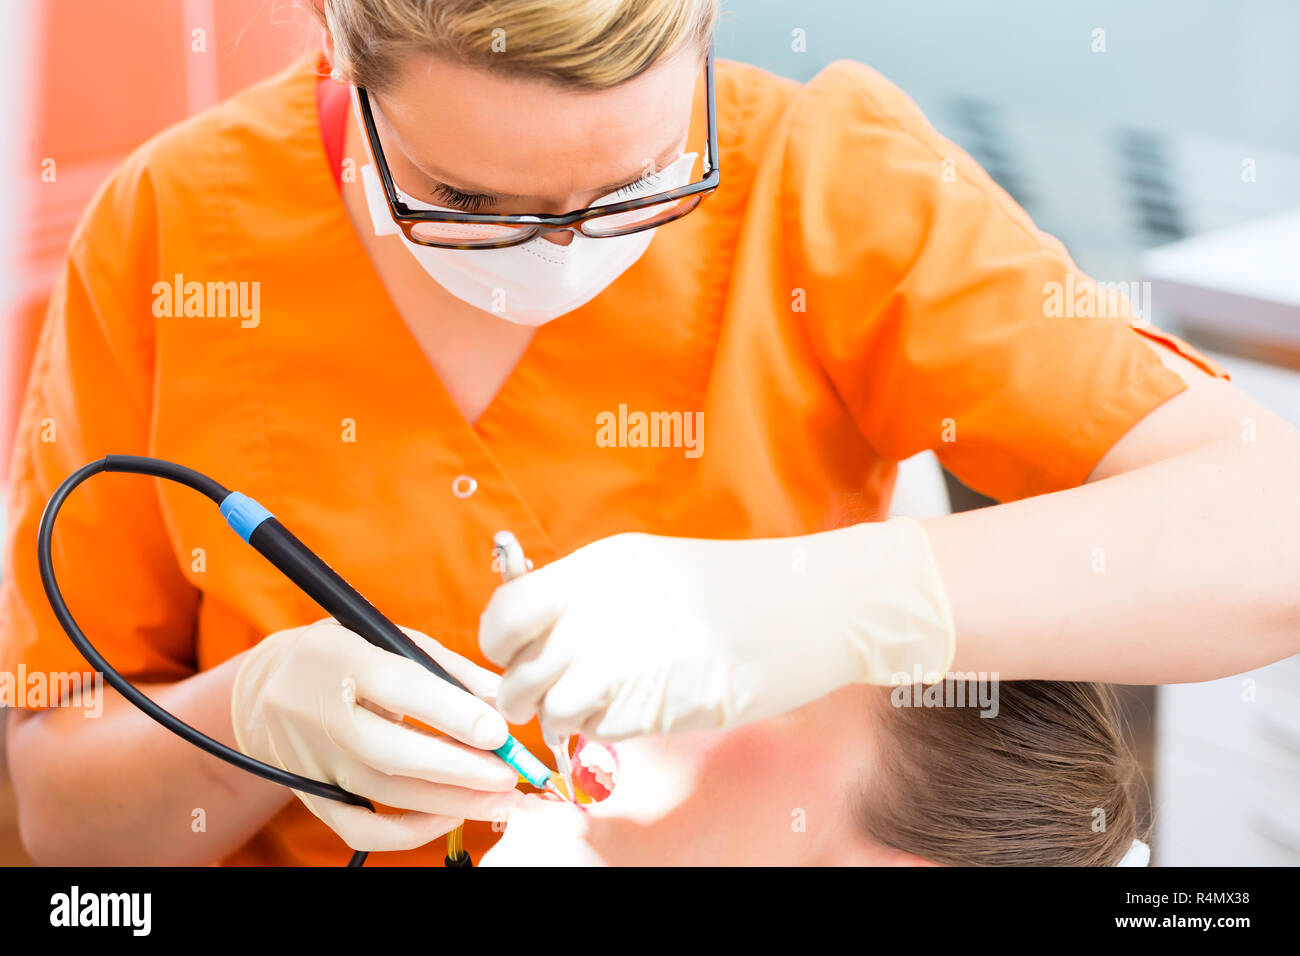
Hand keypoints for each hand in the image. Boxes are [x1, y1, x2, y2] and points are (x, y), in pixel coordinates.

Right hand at [231, 618, 522, 850]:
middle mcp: (319, 714)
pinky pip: (361, 830)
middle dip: (458, 769)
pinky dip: (409, 832)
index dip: (452, 712)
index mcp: (339, 659)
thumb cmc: (341, 656)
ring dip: (450, 802)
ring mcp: (313, 762)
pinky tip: (450, 815)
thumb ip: (446, 668)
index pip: (399, 687)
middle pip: (391, 753)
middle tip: (507, 775)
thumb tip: (500, 701)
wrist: (263, 690)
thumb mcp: (386, 638)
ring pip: (385, 794)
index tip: (498, 731)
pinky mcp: (313, 797)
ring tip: (499, 799)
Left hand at [478, 518, 954, 740]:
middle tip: (546, 697)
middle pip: (518, 675)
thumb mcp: (647, 566)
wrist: (805, 606)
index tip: (517, 653)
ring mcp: (626, 661)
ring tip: (591, 709)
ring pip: (551, 713)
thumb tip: (534, 634)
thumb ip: (587, 595)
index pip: (504, 614)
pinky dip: (605, 733)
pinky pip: (599, 733)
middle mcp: (599, 613)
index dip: (500, 645)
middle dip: (521, 697)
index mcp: (595, 569)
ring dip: (562, 721)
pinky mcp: (655, 704)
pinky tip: (634, 711)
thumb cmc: (727, 587)